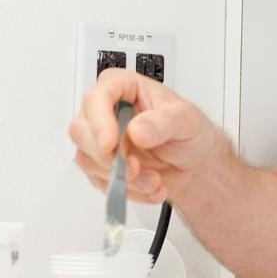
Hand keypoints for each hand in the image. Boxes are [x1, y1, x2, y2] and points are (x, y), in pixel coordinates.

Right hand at [69, 68, 225, 205]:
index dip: (99, 121)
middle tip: (135, 168)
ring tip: (153, 179)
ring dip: (121, 177)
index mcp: (124, 87)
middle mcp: (107, 111)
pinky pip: (101, 182)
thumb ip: (164, 121)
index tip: (111, 144)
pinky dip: (127, 191)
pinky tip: (150, 187)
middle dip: (108, 156)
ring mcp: (102, 139)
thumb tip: (137, 130)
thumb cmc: (189, 131)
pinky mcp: (102, 166)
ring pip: (87, 159)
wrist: (195, 161)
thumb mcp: (186, 119)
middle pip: (81, 130)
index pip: (97, 97)